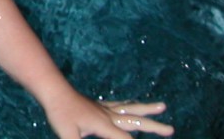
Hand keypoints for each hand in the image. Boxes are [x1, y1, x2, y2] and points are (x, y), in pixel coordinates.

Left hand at [45, 93, 172, 138]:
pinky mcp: (97, 105)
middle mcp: (108, 115)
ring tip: (161, 105)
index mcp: (104, 125)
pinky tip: (131, 105)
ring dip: (146, 110)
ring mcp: (103, 108)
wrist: (52, 89)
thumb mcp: (68, 136)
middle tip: (171, 129)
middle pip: (135, 122)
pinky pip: (118, 105)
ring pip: (130, 109)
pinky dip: (129, 105)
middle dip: (153, 127)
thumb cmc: (59, 113)